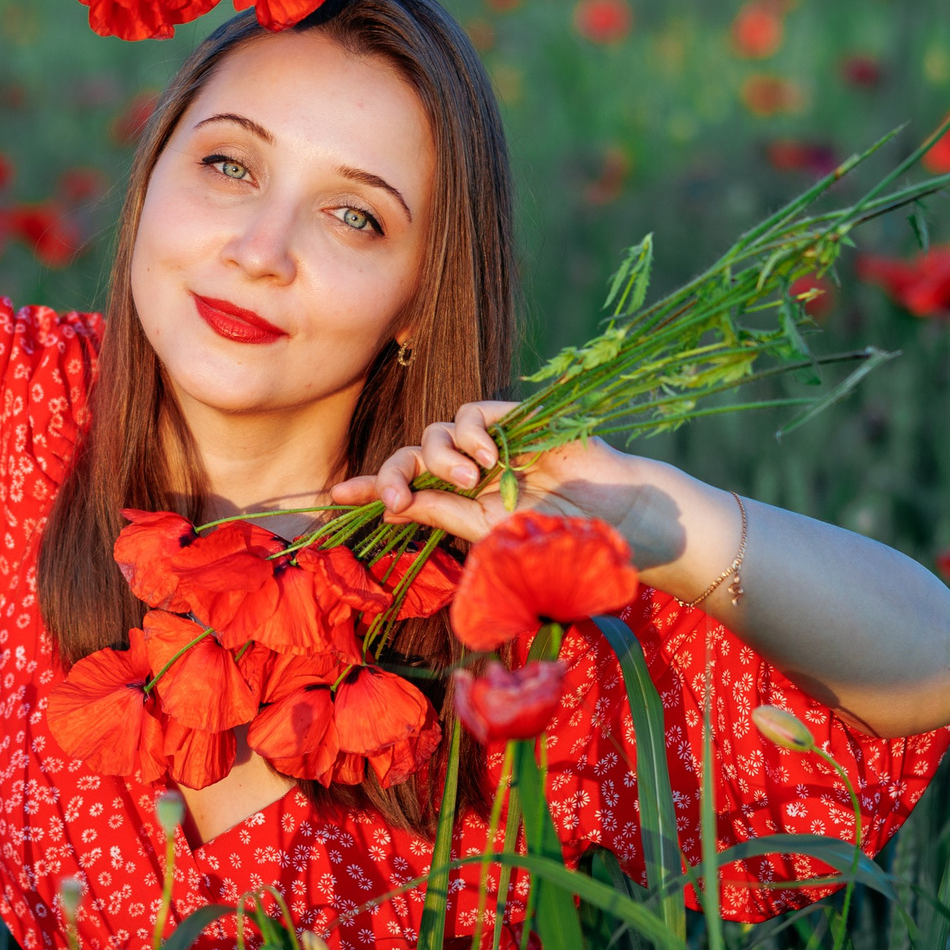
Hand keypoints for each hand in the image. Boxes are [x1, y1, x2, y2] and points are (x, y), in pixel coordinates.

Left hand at [323, 401, 688, 567]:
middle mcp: (467, 471)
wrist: (615, 519)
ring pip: (434, 432)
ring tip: (473, 479)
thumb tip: (391, 506)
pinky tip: (491, 459)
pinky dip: (469, 434)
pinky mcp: (512, 420)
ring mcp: (490, 444)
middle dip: (390, 473)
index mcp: (458, 503)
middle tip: (394, 500)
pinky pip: (468, 413)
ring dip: (441, 458)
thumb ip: (442, 513)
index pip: (403, 489)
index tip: (334, 496)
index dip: (367, 487)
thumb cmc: (558, 536)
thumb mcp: (490, 532)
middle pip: (408, 456)